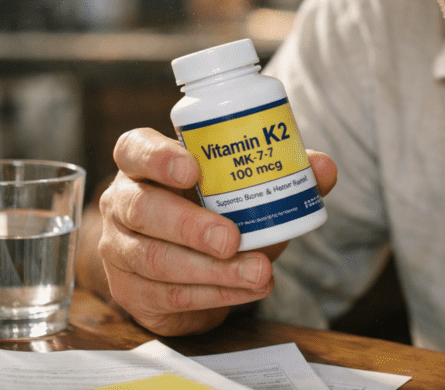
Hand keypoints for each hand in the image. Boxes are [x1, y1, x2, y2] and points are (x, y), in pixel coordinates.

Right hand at [96, 127, 336, 335]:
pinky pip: (171, 296)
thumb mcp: (242, 186)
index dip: (158, 158)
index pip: (134, 149)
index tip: (193, 170)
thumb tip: (324, 168)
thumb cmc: (215, 208)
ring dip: (212, 270)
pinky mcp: (132, 292)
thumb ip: (282, 172)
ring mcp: (120, 249)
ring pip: (157, 260)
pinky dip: (216, 294)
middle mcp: (123, 202)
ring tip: (259, 272)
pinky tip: (247, 290)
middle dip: (190, 226)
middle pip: (143, 210)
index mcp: (143, 163)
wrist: (192, 265)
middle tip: (232, 238)